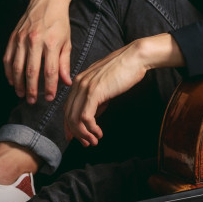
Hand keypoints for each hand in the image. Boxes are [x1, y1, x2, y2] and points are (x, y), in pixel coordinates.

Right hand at [3, 0, 73, 103]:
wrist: (47, 1)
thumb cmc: (59, 22)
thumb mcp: (67, 42)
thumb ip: (64, 63)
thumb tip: (66, 82)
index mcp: (51, 43)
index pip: (50, 71)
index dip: (50, 87)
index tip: (50, 97)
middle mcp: (35, 41)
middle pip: (31, 72)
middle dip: (32, 89)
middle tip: (32, 101)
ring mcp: (21, 39)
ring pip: (16, 67)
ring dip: (18, 83)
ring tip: (22, 94)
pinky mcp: (13, 37)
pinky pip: (7, 58)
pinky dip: (8, 71)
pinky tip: (12, 80)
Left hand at [64, 34, 184, 145]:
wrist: (135, 58)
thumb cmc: (124, 70)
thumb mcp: (105, 85)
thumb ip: (96, 99)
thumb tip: (92, 116)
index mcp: (79, 81)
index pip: (67, 107)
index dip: (69, 125)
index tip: (75, 137)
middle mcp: (78, 84)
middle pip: (68, 115)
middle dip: (76, 133)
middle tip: (86, 144)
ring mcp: (85, 87)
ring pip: (75, 118)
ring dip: (83, 134)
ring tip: (93, 141)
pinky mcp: (94, 92)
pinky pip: (85, 117)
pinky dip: (90, 129)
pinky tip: (99, 133)